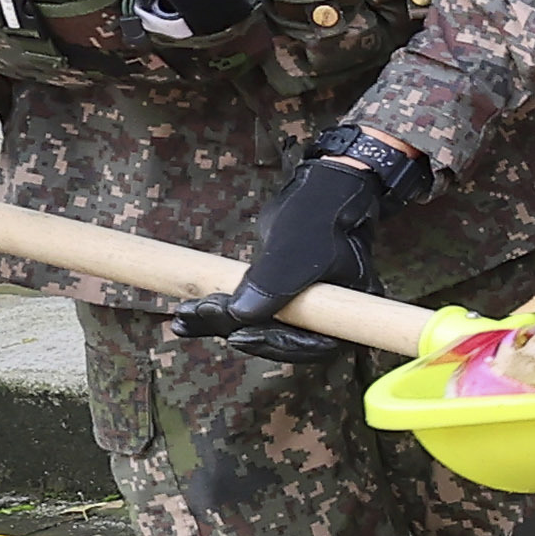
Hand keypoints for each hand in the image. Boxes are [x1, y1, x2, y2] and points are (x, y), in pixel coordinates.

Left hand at [172, 133, 414, 349]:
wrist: (315, 190)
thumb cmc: (317, 213)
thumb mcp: (294, 247)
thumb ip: (271, 283)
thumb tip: (239, 316)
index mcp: (348, 307)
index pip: (315, 344)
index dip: (277, 345)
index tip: (240, 335)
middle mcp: (327, 313)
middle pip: (283, 338)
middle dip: (238, 328)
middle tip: (203, 313)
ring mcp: (300, 306)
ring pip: (260, 325)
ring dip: (219, 322)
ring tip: (185, 315)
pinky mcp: (276, 295)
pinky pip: (248, 311)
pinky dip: (217, 314)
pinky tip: (186, 318)